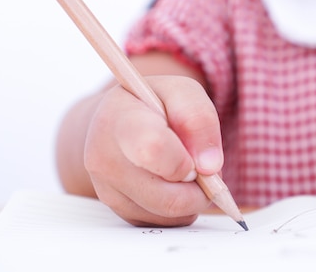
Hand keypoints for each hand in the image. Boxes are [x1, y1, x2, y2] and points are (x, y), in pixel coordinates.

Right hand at [83, 75, 223, 226]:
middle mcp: (105, 160)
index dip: (183, 161)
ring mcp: (108, 191)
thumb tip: (209, 166)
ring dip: (192, 197)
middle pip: (168, 198)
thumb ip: (199, 118)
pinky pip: (165, 223)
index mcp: (120, 121)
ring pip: (170, 215)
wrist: (118, 119)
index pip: (152, 150)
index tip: (192, 156)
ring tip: (186, 167)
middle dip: (200, 186)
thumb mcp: (182, 92)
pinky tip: (172, 181)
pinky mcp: (120, 212)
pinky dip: (180, 208)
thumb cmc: (152, 103)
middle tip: (201, 162)